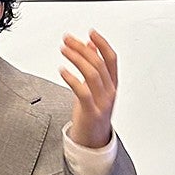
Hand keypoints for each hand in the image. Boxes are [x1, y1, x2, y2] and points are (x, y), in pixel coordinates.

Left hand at [59, 29, 117, 148]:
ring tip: (64, 50)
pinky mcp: (91, 112)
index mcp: (112, 85)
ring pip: (92, 74)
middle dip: (82, 48)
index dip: (103, 44)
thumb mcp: (94, 88)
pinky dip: (72, 78)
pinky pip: (82, 92)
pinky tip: (62, 70)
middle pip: (99, 63)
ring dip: (77, 59)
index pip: (111, 59)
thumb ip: (93, 67)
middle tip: (68, 40)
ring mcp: (102, 102)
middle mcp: (109, 92)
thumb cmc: (91, 113)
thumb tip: (89, 45)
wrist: (92, 142)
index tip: (91, 32)